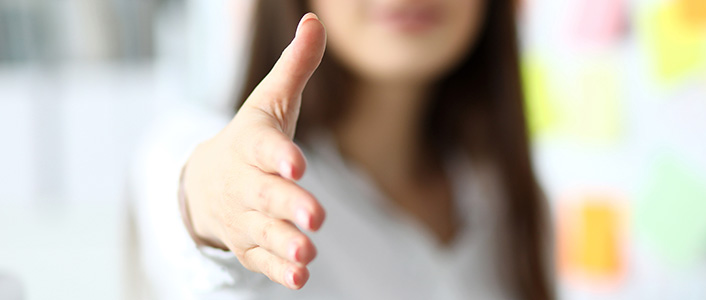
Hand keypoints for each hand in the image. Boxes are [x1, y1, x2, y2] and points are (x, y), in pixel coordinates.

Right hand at [181, 12, 326, 289]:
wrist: (204, 183)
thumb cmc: (251, 138)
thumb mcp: (271, 100)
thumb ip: (296, 66)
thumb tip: (314, 21)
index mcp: (251, 144)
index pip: (264, 148)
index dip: (279, 155)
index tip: (298, 162)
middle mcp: (245, 183)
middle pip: (265, 194)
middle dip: (288, 204)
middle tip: (315, 215)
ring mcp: (245, 217)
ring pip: (264, 232)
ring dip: (285, 243)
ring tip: (308, 252)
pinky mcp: (250, 245)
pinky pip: (262, 260)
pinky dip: (278, 270)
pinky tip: (300, 277)